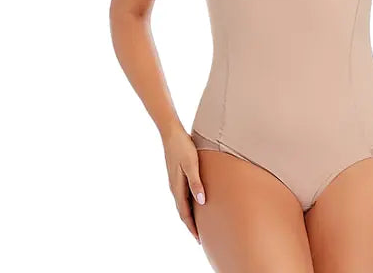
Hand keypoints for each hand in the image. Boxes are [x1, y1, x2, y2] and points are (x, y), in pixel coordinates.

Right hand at [162, 127, 206, 243]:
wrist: (171, 133)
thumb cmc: (183, 147)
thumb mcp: (192, 164)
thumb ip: (196, 183)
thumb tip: (201, 202)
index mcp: (177, 187)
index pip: (185, 213)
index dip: (192, 227)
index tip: (199, 239)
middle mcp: (174, 187)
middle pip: (182, 211)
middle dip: (190, 225)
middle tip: (200, 237)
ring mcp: (174, 182)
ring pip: (182, 204)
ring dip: (189, 215)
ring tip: (198, 223)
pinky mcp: (176, 176)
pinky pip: (182, 195)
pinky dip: (188, 204)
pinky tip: (195, 202)